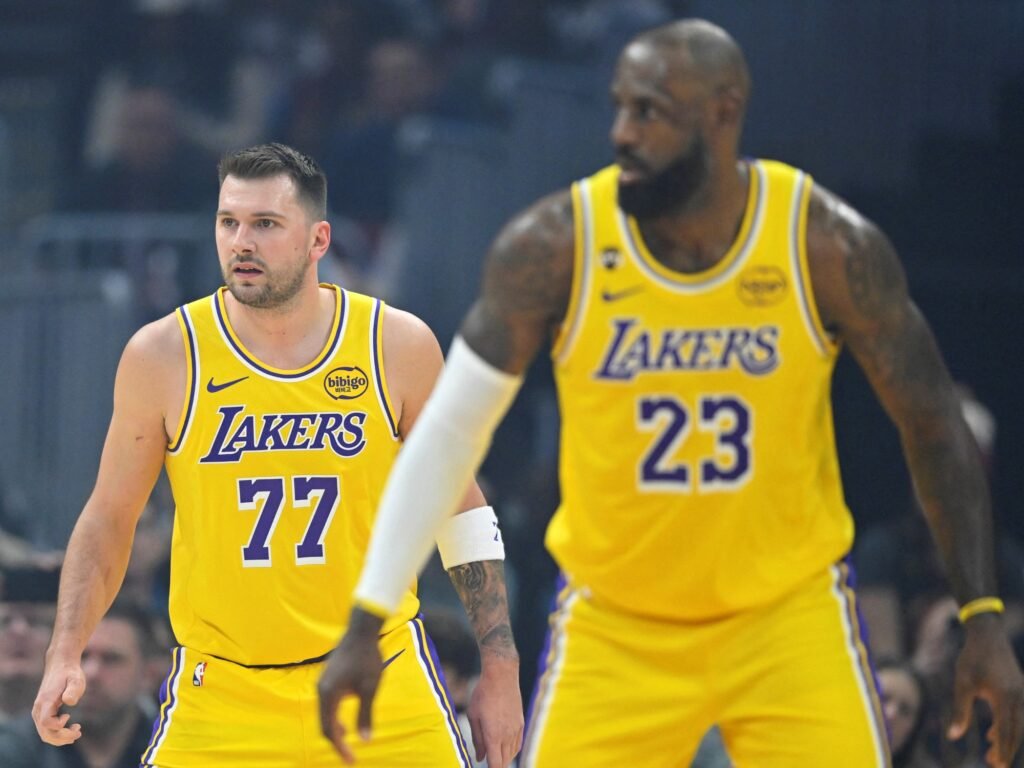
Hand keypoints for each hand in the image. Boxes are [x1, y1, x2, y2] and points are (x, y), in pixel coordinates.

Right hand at [32, 657, 85, 745]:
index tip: (69, 716)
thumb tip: (68, 701)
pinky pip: (46, 730)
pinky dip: (57, 735)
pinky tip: (70, 730)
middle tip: (79, 733)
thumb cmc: (70, 673)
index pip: (46, 723)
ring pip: (45, 734)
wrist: (60, 665)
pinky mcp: (42, 713)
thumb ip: (73, 689)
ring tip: (77, 732)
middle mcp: (38, 709)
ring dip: (60, 738)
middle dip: (62, 737)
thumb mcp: (76, 678)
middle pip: (45, 733)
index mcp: (45, 701)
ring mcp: (39, 712)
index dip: (58, 725)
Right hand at [317, 608, 384, 763]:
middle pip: (323, 724)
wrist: (361, 631)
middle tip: (350, 756)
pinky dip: (334, 717)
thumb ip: (365, 714)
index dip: (340, 748)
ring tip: (348, 740)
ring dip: (334, 729)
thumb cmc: (367, 658)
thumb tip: (365, 739)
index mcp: (328, 695)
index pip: (329, 730)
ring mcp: (322, 684)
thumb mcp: (369, 688)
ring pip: (324, 715)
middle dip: (336, 742)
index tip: (352, 760)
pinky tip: (345, 721)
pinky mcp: (327, 679)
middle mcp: (320, 690)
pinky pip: (326, 705)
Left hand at [466, 654, 522, 766]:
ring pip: (512, 754)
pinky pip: (518, 744)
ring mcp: (515, 729)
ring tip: (495, 758)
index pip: (496, 764)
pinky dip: (512, 750)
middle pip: (504, 761)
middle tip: (489, 763)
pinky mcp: (520, 723)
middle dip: (497, 766)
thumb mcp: (473, 716)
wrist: (502, 676)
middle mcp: (507, 735)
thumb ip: (477, 739)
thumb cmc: (483, 694)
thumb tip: (480, 758)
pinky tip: (506, 749)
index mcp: (493, 735)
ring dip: (504, 759)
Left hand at [947, 614, 1023, 766]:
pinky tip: (993, 734)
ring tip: (991, 753)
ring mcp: (1022, 694)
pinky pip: (1018, 715)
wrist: (987, 635)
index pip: (1007, 731)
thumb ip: (959, 710)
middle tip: (992, 764)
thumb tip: (953, 735)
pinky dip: (1008, 727)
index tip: (997, 766)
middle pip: (1016, 732)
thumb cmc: (972, 658)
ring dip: (1007, 739)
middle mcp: (1019, 697)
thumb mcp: (962, 683)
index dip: (1003, 750)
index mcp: (1006, 697)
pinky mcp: (1019, 690)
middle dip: (1006, 749)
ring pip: (1019, 725)